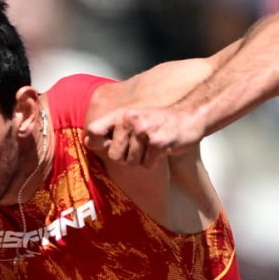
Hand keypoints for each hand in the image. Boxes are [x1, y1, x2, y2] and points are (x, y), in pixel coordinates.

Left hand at [86, 107, 204, 166]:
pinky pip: (146, 165)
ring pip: (131, 163)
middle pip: (114, 156)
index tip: (105, 145)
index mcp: (121, 114)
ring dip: (142, 160)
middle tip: (140, 147)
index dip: (95, 143)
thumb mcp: (134, 118)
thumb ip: (112, 128)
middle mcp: (130, 121)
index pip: (93, 132)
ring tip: (151, 147)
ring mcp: (144, 131)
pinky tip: (162, 150)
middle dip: (126, 157)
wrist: (192, 115)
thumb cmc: (160, 121)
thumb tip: (86, 141)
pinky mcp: (158, 143)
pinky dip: (154, 162)